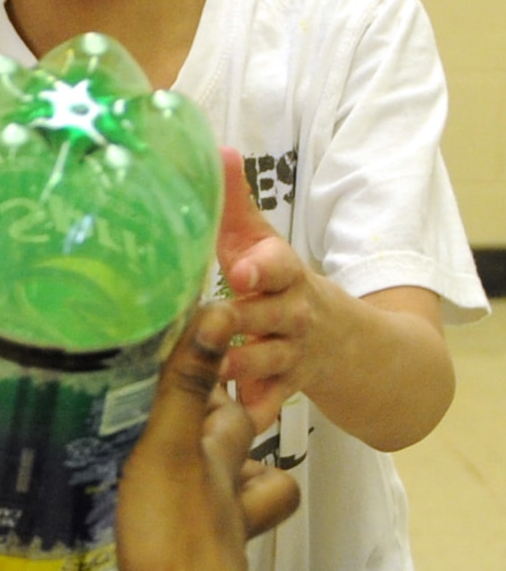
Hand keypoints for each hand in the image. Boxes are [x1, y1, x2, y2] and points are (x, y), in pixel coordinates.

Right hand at [98, 305, 296, 570]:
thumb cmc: (176, 540)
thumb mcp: (172, 451)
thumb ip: (186, 385)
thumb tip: (219, 307)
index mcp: (226, 472)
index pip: (240, 419)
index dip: (224, 394)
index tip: (194, 367)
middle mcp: (225, 514)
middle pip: (245, 478)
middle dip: (221, 458)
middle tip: (170, 434)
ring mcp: (204, 561)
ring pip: (215, 531)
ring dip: (195, 516)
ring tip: (146, 498)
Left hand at [216, 148, 317, 429]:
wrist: (352, 345)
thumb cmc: (281, 285)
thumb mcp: (264, 244)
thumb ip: (236, 205)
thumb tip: (216, 150)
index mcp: (283, 274)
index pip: (277, 265)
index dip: (261, 267)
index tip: (241, 270)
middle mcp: (292, 313)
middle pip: (268, 315)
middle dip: (245, 318)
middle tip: (220, 318)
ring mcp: (292, 353)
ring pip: (267, 360)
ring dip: (243, 365)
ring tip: (217, 369)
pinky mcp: (288, 388)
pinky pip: (271, 402)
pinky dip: (256, 411)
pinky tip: (236, 421)